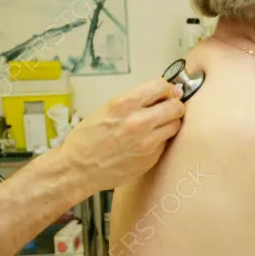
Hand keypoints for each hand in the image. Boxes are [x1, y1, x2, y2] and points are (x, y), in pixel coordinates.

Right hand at [59, 77, 184, 193]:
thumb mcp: (106, 110)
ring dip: (169, 123)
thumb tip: (158, 96)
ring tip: (157, 126)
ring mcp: (147, 142)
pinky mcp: (151, 158)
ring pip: (176, 125)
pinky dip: (160, 140)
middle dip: (173, 105)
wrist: (78, 170)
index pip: (161, 86)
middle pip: (176, 106)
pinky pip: (165, 143)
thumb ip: (133, 102)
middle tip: (167, 109)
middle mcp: (139, 122)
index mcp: (124, 104)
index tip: (165, 93)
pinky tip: (146, 142)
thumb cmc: (86, 140)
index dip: (165, 88)